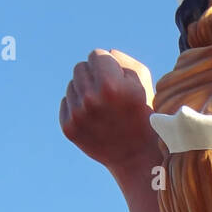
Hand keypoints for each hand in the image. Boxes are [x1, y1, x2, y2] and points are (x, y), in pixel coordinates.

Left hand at [59, 49, 157, 174]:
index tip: (117, 79)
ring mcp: (77, 116)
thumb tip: (106, 53)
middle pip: (79, 67)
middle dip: (94, 76)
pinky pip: (66, 103)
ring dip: (85, 92)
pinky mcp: (69, 129)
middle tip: (108, 93)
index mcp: (110, 85)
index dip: (108, 66)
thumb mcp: (144, 84)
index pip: (96, 55)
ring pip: (72, 85)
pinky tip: (94, 119)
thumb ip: (125, 62)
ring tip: (103, 108)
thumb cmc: (144, 116)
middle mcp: (90, 99)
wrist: (138, 158)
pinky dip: (78, 108)